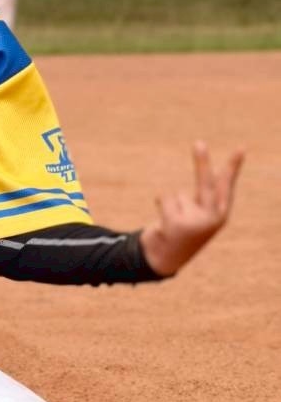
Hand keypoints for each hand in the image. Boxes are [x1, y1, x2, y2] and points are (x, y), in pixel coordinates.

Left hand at [139, 141, 244, 276]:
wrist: (164, 259)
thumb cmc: (183, 231)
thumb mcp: (197, 213)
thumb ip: (205, 195)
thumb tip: (210, 172)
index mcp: (220, 214)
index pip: (226, 185)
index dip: (233, 167)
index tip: (242, 148)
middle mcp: (212, 218)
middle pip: (206, 183)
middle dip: (202, 162)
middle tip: (198, 142)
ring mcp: (196, 222)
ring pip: (177, 194)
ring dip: (170, 204)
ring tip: (171, 221)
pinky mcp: (177, 224)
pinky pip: (164, 198)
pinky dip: (160, 205)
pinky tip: (162, 223)